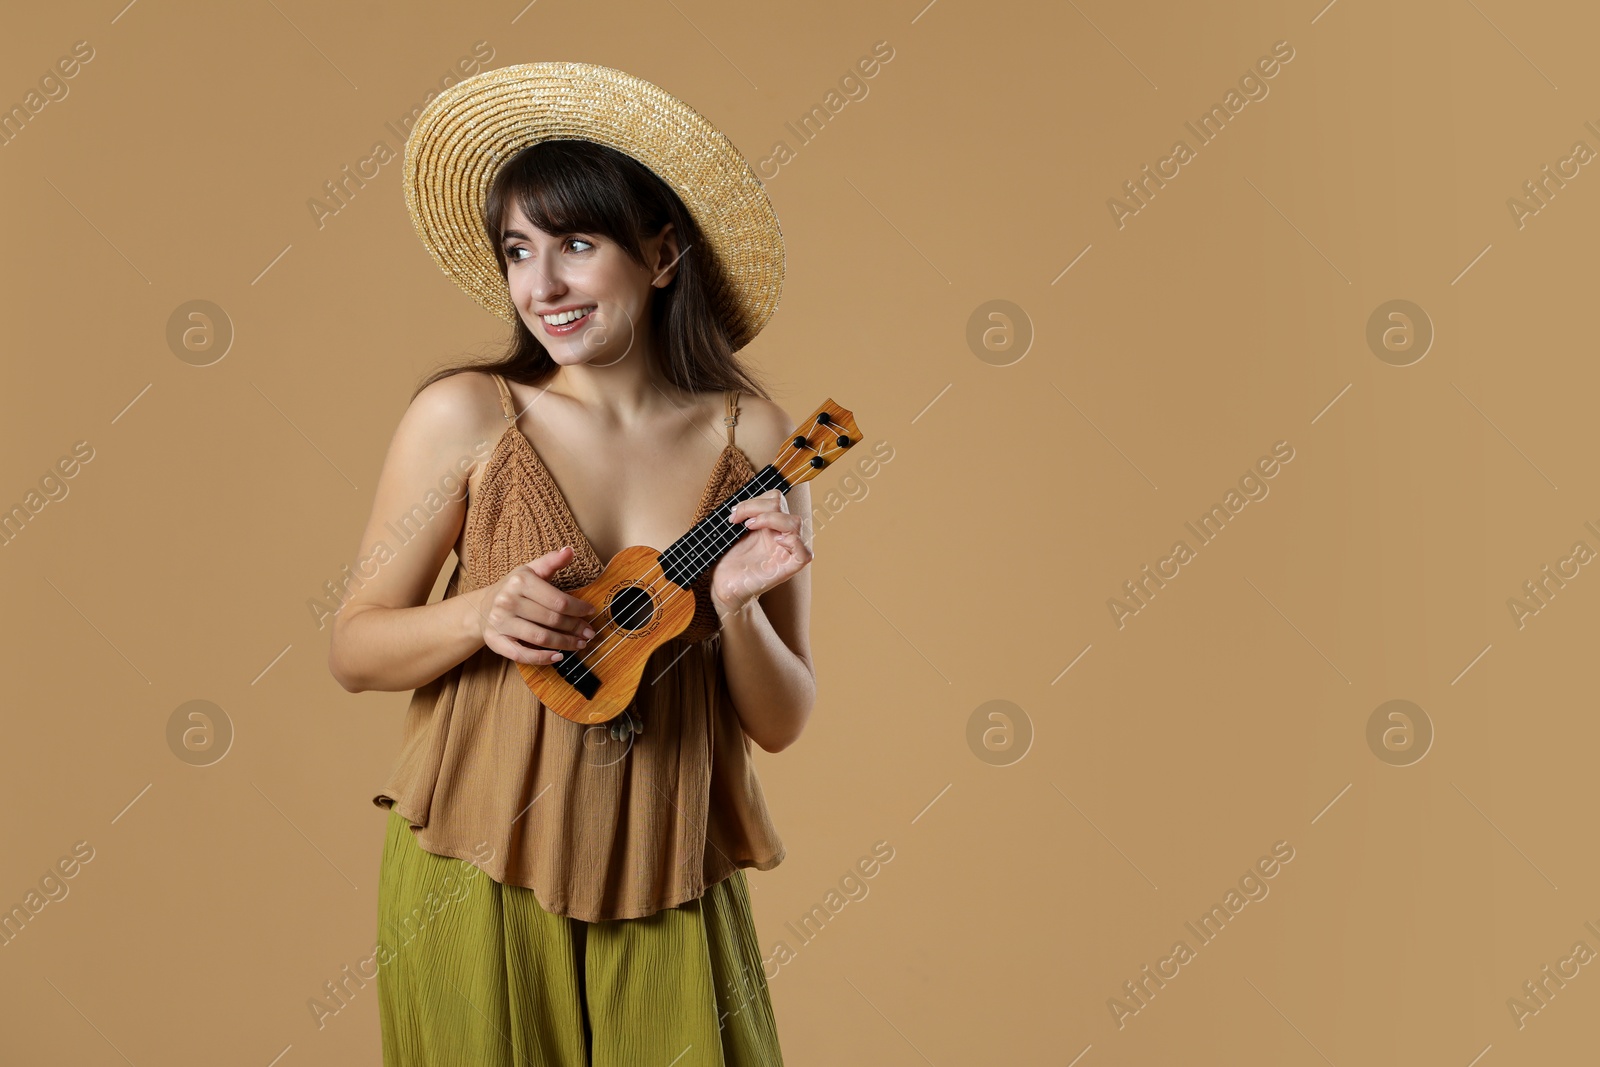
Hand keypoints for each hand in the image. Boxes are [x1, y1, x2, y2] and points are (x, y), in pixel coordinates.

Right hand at [481, 545, 598, 665]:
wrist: (481, 606)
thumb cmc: (513, 588)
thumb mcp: (530, 570)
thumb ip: (551, 561)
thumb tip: (570, 551)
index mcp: (520, 581)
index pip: (558, 599)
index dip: (579, 608)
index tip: (590, 612)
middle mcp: (508, 601)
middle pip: (552, 619)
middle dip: (575, 628)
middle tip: (589, 632)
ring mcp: (500, 622)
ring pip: (540, 638)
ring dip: (565, 644)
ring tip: (580, 644)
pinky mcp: (495, 641)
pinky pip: (521, 654)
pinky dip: (542, 658)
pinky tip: (558, 657)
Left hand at [710, 489, 811, 615]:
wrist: (723, 586)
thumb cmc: (728, 561)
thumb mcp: (733, 532)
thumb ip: (743, 515)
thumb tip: (742, 503)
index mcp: (770, 525)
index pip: (776, 499)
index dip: (755, 500)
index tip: (733, 514)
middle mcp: (780, 535)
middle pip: (783, 506)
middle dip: (756, 506)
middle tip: (737, 520)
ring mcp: (786, 552)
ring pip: (795, 522)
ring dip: (769, 518)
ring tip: (749, 527)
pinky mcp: (787, 569)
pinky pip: (804, 553)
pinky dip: (793, 542)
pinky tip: (776, 540)